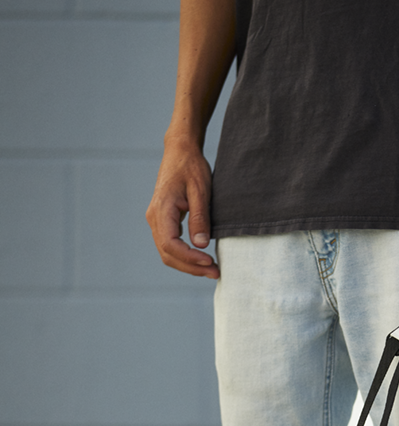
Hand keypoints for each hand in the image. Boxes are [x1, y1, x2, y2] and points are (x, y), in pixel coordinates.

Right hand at [145, 139, 219, 278]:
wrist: (180, 152)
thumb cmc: (191, 167)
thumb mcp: (201, 191)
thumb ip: (200, 218)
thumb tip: (201, 244)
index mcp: (162, 210)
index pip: (170, 244)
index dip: (190, 257)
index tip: (210, 261)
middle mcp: (154, 217)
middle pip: (168, 254)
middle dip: (191, 267)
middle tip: (216, 273)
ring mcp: (156, 220)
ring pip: (168, 252)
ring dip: (189, 264)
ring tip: (212, 269)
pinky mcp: (163, 221)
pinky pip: (170, 245)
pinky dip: (185, 256)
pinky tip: (202, 259)